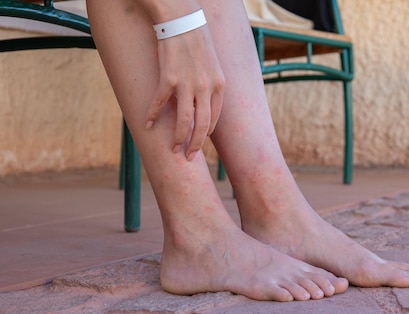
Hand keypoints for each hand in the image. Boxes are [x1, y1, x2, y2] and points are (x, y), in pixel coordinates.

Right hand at [145, 22, 224, 160]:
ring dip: (177, 138)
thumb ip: (209, 84)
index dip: (206, 134)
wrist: (182, 18)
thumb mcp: (211, 64)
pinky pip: (160, 103)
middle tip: (188, 157)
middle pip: (202, 125)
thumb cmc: (196, 39)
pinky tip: (147, 124)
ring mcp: (188, 84)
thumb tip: (202, 101)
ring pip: (183, 120)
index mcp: (219, 85)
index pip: (215, 118)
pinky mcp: (169, 78)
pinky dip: (152, 115)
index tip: (199, 143)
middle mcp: (206, 87)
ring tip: (172, 150)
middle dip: (195, 144)